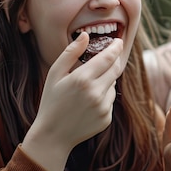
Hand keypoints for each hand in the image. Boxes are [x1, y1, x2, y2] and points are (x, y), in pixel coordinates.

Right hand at [22, 32, 123, 170]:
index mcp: (82, 79)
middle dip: (114, 60)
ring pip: (113, 85)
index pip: (108, 57)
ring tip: (87, 87)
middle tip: (109, 56)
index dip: (116, 47)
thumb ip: (71, 52)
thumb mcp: (55, 74)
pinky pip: (110, 101)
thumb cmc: (51, 101)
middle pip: (116, 69)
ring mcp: (103, 107)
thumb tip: (86, 35)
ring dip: (106, 81)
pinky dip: (103, 97)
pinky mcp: (106, 118)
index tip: (118, 41)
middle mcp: (96, 93)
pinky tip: (87, 103)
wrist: (53, 135)